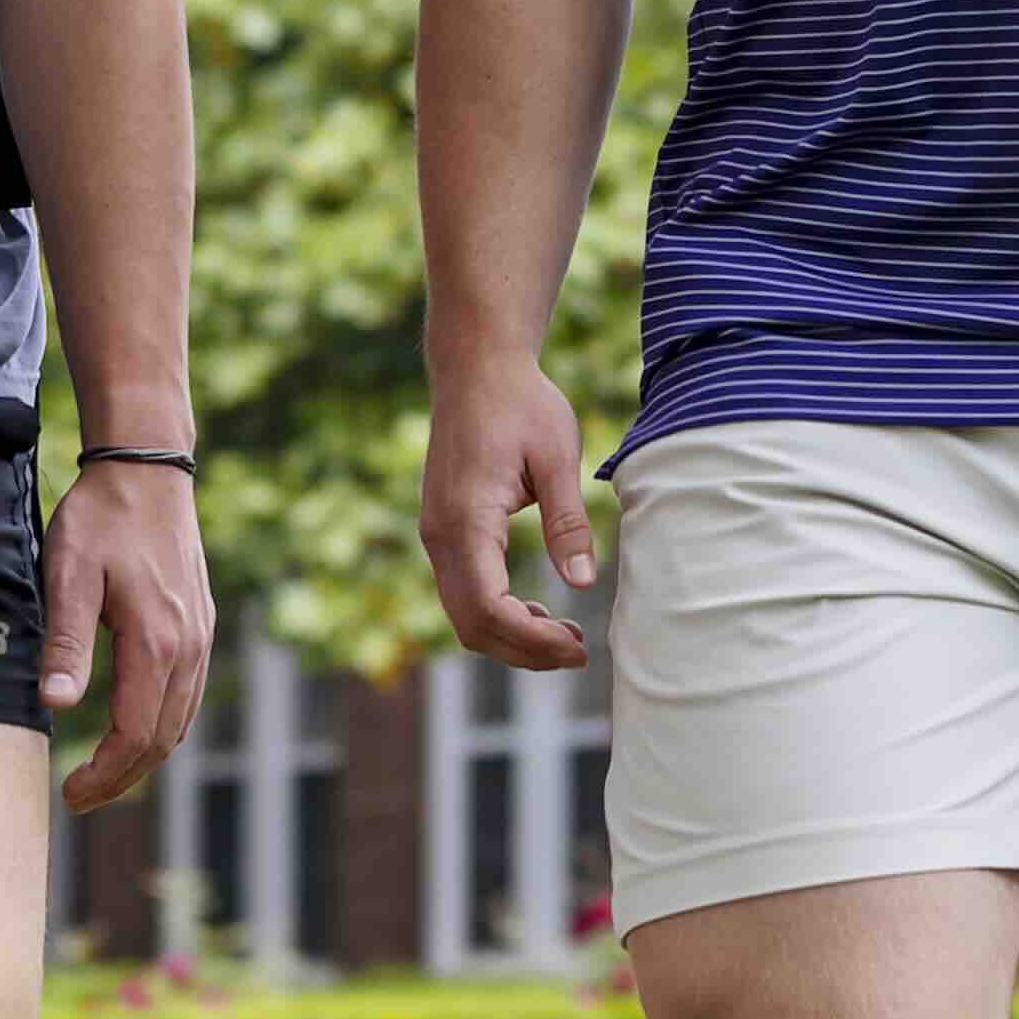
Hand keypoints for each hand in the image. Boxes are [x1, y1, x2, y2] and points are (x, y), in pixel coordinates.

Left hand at [43, 457, 218, 815]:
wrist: (148, 468)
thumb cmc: (102, 518)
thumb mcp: (68, 575)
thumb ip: (65, 642)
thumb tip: (57, 706)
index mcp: (157, 642)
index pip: (136, 735)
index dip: (104, 775)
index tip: (69, 794)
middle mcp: (189, 647)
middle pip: (163, 740)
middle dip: (122, 777)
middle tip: (78, 798)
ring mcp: (200, 636)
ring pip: (180, 721)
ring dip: (142, 757)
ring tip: (100, 774)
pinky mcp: (199, 625)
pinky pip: (186, 696)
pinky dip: (160, 726)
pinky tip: (130, 729)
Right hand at [428, 362, 606, 672]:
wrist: (476, 367)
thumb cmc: (522, 404)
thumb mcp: (558, 457)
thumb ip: (567, 522)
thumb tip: (583, 582)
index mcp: (466, 519)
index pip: (489, 607)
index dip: (531, 640)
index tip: (578, 646)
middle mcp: (440, 534)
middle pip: (470, 624)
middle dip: (523, 650)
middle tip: (579, 651)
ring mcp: (435, 534)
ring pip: (462, 613)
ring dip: (510, 635)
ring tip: (566, 635)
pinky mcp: (442, 530)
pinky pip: (462, 590)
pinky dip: (497, 613)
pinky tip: (538, 611)